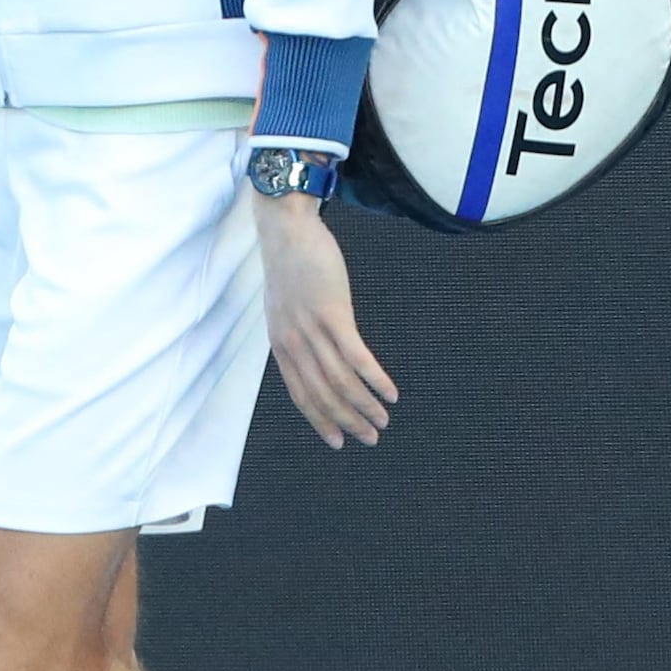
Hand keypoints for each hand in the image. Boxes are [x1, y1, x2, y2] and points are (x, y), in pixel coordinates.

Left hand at [256, 195, 395, 445]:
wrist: (287, 230)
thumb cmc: (291, 266)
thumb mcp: (284, 309)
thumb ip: (296, 336)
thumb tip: (313, 358)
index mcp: (280, 345)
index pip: (300, 395)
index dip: (320, 421)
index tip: (339, 441)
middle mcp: (293, 344)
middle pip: (323, 395)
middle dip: (348, 421)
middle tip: (371, 438)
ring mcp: (312, 331)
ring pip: (341, 382)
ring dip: (365, 406)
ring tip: (384, 421)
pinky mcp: (333, 314)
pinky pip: (357, 357)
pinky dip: (375, 380)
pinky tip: (390, 393)